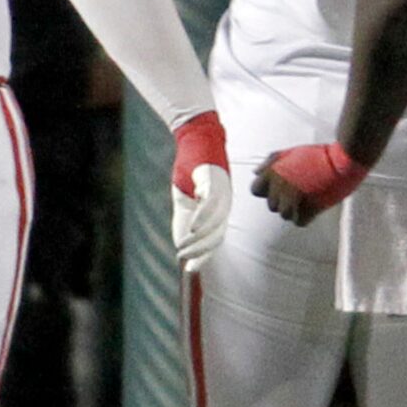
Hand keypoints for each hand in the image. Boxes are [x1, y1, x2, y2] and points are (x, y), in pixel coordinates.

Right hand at [171, 112, 232, 269]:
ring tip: (183, 249)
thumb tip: (181, 243)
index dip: (204, 255)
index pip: (216, 238)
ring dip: (199, 239)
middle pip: (217, 235)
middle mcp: (226, 203)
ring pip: (215, 223)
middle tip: (186, 264)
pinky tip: (193, 229)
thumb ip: (185, 219)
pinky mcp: (215, 180)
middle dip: (202, 252)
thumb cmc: (191, 168)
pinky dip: (203, 218)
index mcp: (221, 209)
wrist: (195, 137)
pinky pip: (211, 204)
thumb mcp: (185, 198)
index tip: (191, 269)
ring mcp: (223, 192)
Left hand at [253, 142, 369, 226]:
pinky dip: (305, 217)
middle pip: (272, 205)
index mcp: (273, 173)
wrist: (341, 161)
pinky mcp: (308, 209)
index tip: (277, 188)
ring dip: (293, 210)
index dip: (266, 190)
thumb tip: (255, 173)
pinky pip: (299, 222)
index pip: (255, 190)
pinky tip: (312, 206)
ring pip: (284, 215)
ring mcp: (294, 199)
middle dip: (282, 200)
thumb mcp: (290, 151)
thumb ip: (270, 162)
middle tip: (298, 192)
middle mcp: (280, 187)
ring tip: (305, 199)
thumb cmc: (317, 154)